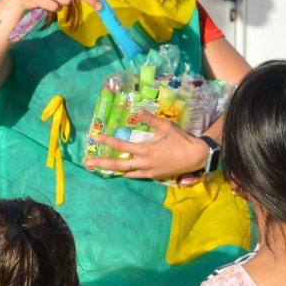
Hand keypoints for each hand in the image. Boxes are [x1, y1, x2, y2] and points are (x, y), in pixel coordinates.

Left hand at [87, 111, 207, 180]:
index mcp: (145, 149)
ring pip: (126, 173)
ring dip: (113, 170)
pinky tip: (124, 171)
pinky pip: (137, 175)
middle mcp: (143, 162)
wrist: (196, 156)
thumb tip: (137, 110)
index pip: (120, 145)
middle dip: (102, 163)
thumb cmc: (181, 140)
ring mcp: (148, 171)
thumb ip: (150, 119)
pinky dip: (128, 173)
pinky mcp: (154, 176)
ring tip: (102, 168)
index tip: (94, 138)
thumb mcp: (166, 126)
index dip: (106, 140)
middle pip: (118, 165)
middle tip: (89, 162)